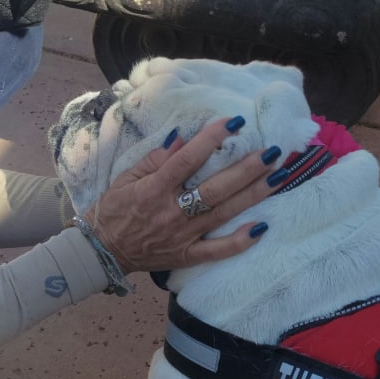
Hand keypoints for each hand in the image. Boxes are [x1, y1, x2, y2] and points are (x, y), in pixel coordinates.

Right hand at [84, 118, 274, 274]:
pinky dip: (239, 241)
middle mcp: (171, 212)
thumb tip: (182, 139)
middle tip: (273, 152)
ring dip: (252, 195)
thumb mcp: (126, 178)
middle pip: (215, 189)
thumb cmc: (113, 209)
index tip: (235, 123)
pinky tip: (262, 228)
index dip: (211, 140)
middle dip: (246, 169)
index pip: (187, 160)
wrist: (101, 251)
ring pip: (222, 214)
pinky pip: (216, 251)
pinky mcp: (186, 255)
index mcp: (154, 189)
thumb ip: (155, 159)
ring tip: (278, 177)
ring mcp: (181, 236)